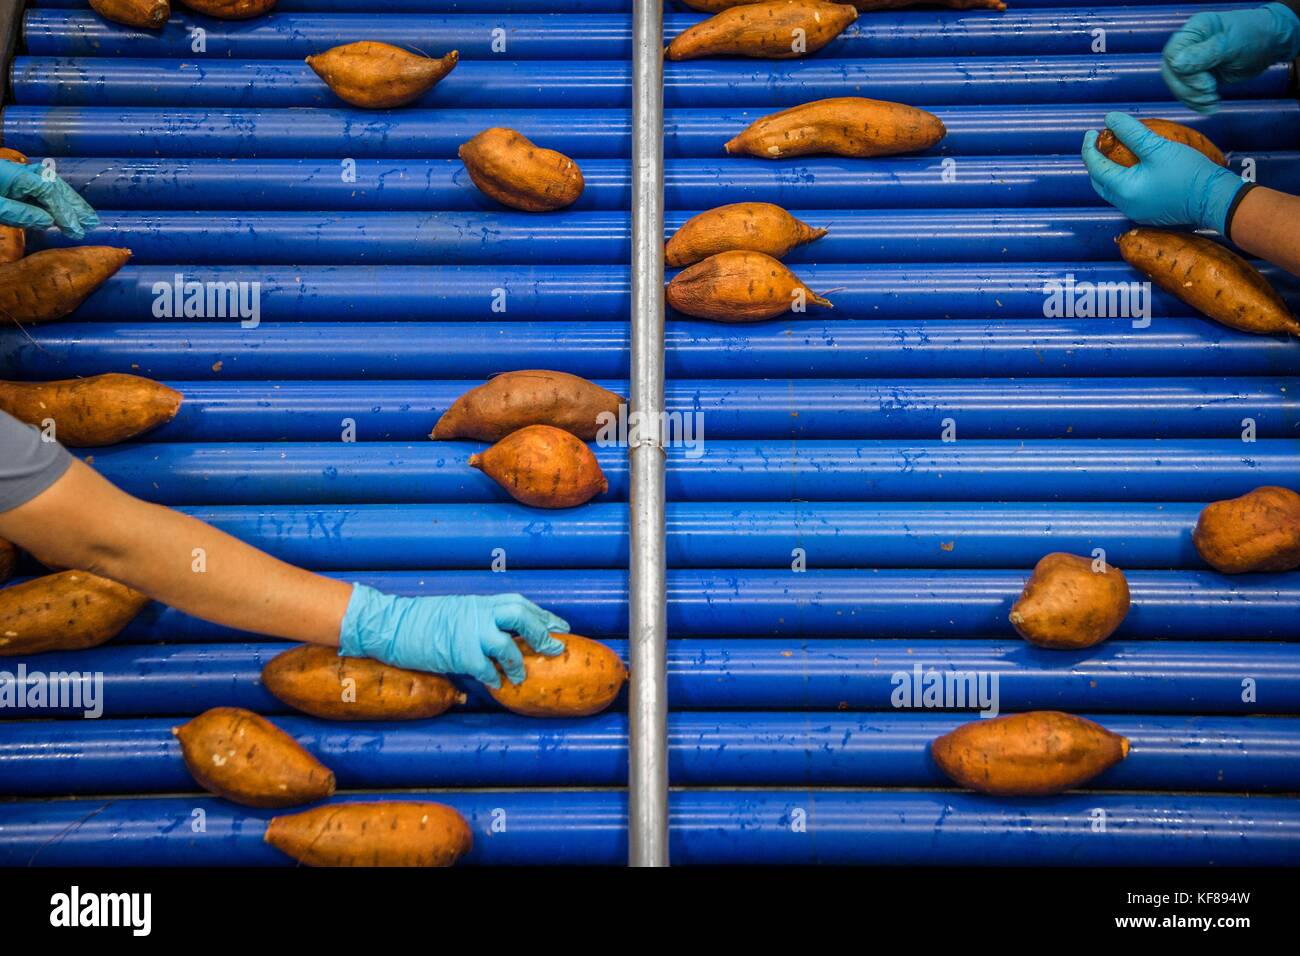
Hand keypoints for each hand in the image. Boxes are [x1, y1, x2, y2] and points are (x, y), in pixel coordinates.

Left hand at [0, 160, 99, 239]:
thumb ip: (19, 213)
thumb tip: (49, 222)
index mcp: (16, 176)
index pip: (48, 191)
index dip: (64, 211)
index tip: (75, 229)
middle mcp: (22, 172)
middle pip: (56, 185)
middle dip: (75, 205)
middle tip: (92, 223)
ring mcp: (21, 174)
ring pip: (53, 186)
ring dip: (71, 203)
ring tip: (88, 218)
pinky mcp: (18, 181)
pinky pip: (45, 189)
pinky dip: (60, 200)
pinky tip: (68, 211)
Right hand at [338, 584, 568, 687]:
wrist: (392, 624)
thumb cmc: (425, 621)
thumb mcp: (459, 611)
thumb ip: (483, 619)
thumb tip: (508, 634)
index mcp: (481, 602)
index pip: (521, 604)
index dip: (544, 617)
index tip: (562, 628)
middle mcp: (478, 613)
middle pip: (521, 616)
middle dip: (541, 633)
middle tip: (554, 649)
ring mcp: (468, 632)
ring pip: (507, 644)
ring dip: (518, 663)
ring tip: (520, 676)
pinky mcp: (457, 653)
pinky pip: (484, 669)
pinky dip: (493, 678)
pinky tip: (496, 684)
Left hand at [1081, 112, 1245, 232]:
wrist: (1215, 198)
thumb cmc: (1188, 173)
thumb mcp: (1158, 148)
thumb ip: (1132, 133)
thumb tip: (1110, 119)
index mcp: (1124, 190)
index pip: (1096, 168)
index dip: (1090, 148)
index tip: (1092, 132)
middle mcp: (1125, 205)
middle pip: (1100, 181)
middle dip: (1096, 162)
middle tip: (1100, 142)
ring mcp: (1136, 212)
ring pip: (1112, 190)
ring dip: (1109, 171)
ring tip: (1114, 152)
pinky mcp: (1148, 213)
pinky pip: (1127, 195)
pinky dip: (1123, 180)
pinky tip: (1133, 167)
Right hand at [1162, 3, 1299, 112]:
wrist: (1269, 46)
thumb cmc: (1254, 37)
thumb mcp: (1231, 44)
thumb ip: (1204, 54)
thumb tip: (1176, 64)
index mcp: (1193, 31)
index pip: (1172, 55)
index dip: (1184, 74)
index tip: (1208, 83)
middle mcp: (1186, 46)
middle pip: (1171, 74)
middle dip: (1189, 90)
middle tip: (1211, 93)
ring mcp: (1189, 62)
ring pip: (1177, 87)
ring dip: (1194, 99)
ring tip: (1214, 101)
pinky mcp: (1195, 77)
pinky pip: (1186, 94)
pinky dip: (1197, 104)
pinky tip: (1211, 106)